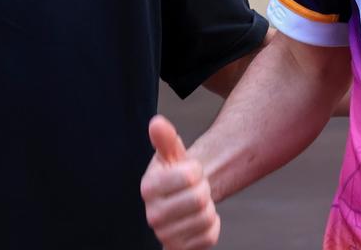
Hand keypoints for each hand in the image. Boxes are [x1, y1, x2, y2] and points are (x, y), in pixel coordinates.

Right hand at [140, 115, 220, 249]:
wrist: (180, 201)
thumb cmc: (176, 174)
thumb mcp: (172, 154)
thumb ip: (166, 138)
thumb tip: (157, 123)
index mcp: (148, 187)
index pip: (189, 176)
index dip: (196, 170)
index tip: (190, 171)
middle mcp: (152, 214)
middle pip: (198, 200)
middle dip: (204, 190)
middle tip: (196, 189)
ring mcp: (165, 234)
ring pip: (206, 219)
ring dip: (208, 208)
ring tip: (197, 204)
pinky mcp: (178, 249)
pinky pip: (209, 237)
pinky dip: (212, 226)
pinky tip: (199, 220)